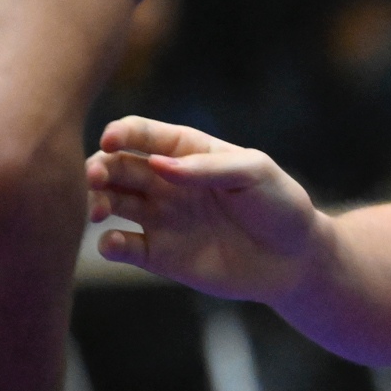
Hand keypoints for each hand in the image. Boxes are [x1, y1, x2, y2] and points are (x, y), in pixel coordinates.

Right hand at [86, 118, 324, 303]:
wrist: (296, 258)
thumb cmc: (280, 205)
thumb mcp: (255, 173)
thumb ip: (208, 167)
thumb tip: (158, 165)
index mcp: (188, 152)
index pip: (141, 133)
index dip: (120, 132)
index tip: (111, 141)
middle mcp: (166, 181)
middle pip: (115, 166)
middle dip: (97, 167)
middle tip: (94, 178)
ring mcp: (160, 216)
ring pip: (109, 201)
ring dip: (95, 202)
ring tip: (101, 210)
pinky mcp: (159, 254)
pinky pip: (120, 246)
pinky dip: (108, 244)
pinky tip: (116, 242)